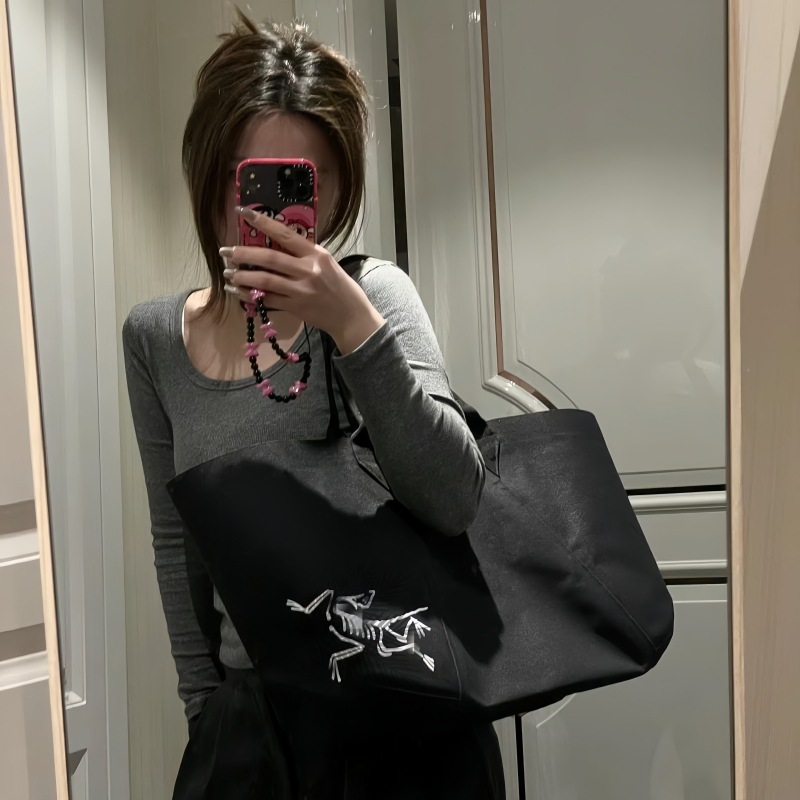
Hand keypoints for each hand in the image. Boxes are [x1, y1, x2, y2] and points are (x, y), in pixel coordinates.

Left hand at [222, 207, 384, 354]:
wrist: (351, 315)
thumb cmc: (339, 287)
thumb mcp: (326, 263)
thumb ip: (304, 254)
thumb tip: (276, 244)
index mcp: (316, 254)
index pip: (285, 234)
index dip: (262, 222)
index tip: (242, 212)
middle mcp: (308, 271)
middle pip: (269, 258)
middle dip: (243, 254)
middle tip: (225, 251)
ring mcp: (301, 290)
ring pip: (265, 280)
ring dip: (242, 277)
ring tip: (228, 273)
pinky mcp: (296, 307)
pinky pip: (267, 300)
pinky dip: (249, 296)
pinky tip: (237, 292)